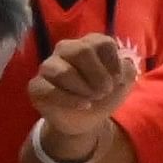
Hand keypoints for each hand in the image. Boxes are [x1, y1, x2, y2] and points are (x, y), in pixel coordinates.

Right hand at [28, 33, 137, 162]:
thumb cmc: (104, 94)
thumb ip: (127, 68)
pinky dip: (70, 100)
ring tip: (93, 99)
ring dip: (83, 88)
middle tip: (105, 91)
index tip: (117, 80)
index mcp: (89, 44)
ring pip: (62, 71)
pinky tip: (83, 106)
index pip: (102, 43)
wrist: (87, 119)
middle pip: (81, 51)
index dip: (113, 63)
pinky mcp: (36, 86)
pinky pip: (49, 90)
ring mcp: (48, 66)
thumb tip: (120, 66)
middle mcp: (66, 49)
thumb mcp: (124, 81)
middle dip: (97, 75)